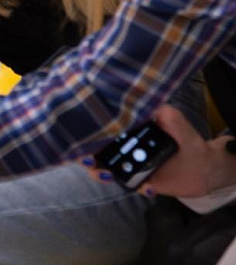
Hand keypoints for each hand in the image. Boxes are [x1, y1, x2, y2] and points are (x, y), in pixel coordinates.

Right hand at [80, 105, 231, 198]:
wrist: (204, 166)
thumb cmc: (185, 137)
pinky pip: (127, 184)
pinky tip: (147, 186)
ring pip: (101, 169)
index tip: (80, 138)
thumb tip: (131, 98)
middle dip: (83, 156)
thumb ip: (153, 107)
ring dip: (98, 173)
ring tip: (108, 175)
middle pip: (91, 149)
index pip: (97, 128)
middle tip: (89, 160)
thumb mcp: (170, 116)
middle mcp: (121, 145)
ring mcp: (127, 164)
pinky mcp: (138, 181)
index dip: (83, 132)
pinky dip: (133, 186)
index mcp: (124, 128)